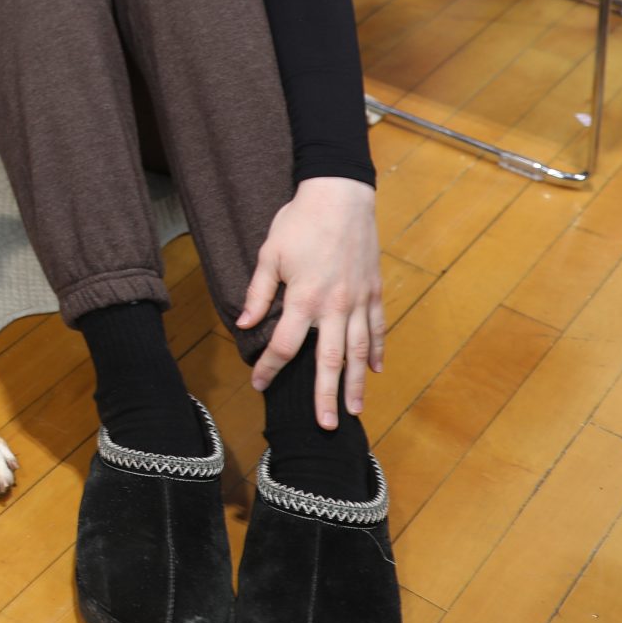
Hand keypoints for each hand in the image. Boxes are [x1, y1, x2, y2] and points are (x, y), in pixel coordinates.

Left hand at [236, 176, 384, 426]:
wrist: (340, 196)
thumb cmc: (299, 222)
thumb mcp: (269, 254)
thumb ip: (259, 293)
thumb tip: (243, 324)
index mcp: (304, 299)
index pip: (283, 345)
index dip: (270, 368)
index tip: (259, 384)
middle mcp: (334, 307)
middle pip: (328, 361)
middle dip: (324, 395)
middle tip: (323, 426)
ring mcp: (358, 301)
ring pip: (358, 351)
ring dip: (355, 384)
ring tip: (352, 411)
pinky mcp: (373, 291)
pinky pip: (377, 328)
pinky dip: (378, 351)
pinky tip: (375, 371)